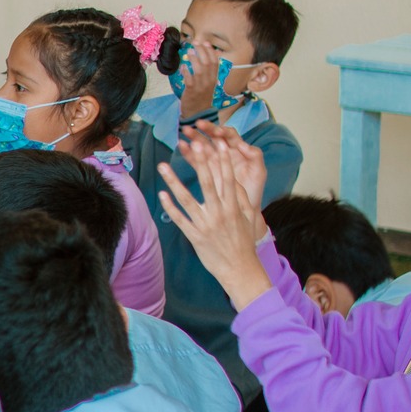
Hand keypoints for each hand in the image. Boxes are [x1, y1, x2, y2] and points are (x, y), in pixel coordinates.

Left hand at [156, 139, 270, 309]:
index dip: (222, 159)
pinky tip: (161, 194)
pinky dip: (170, 207)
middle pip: (208, 183)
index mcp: (234, 206)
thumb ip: (242, 198)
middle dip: (201, 163)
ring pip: (188, 199)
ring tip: (162, 166)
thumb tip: (235, 180)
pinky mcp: (195, 236)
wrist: (240, 269)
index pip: (227, 177)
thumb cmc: (244, 242)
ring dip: (174, 182)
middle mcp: (220, 212)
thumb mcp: (248, 217)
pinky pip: (180, 220)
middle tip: (193, 144)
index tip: (216, 143)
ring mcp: (206, 224)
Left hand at [177, 37, 221, 119]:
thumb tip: (202, 57)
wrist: (198, 113)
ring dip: (194, 58)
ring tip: (189, 51)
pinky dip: (186, 71)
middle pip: (208, 63)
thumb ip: (207, 72)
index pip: (215, 62)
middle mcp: (209, 82)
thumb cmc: (201, 97)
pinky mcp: (192, 92)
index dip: (210, 51)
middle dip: (202, 51)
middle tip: (195, 42)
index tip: (205, 42)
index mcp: (214, 79)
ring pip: (199, 70)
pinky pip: (189, 80)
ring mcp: (201, 87)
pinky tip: (183, 66)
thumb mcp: (208, 84)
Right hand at [185, 121, 266, 206]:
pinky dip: (189, 153)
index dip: (223, 132)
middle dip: (205, 130)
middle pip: (214, 137)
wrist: (245, 207)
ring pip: (203, 146)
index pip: (230, 135)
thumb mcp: (259, 172)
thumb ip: (255, 156)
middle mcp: (226, 152)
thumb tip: (243, 145)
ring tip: (185, 132)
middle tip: (196, 125)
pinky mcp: (206, 170)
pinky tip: (181, 147)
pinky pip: (196, 159)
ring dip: (194, 138)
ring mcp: (215, 161)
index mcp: (239, 150)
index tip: (216, 132)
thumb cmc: (254, 189)